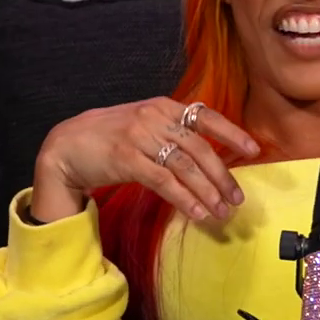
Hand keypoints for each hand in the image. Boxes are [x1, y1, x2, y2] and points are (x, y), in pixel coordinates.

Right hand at [31, 97, 257, 223]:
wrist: (66, 146)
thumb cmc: (107, 138)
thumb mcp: (142, 123)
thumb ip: (170, 131)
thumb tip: (208, 154)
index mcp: (162, 106)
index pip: (205, 116)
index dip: (232, 133)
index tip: (253, 150)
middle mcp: (153, 117)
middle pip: (200, 148)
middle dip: (223, 176)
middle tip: (237, 198)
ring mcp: (139, 137)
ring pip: (185, 168)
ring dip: (207, 192)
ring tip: (221, 212)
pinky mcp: (127, 159)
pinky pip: (165, 182)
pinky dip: (185, 199)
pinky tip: (197, 212)